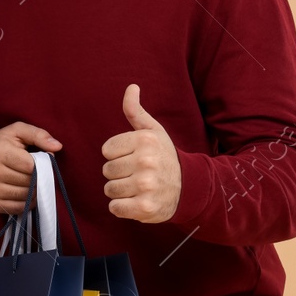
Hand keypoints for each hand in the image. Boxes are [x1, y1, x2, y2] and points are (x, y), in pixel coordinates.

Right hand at [0, 121, 62, 214]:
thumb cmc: (1, 143)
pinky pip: (20, 208)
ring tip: (28, 180)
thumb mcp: (18, 131)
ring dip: (33, 190)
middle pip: (30, 182)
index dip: (40, 164)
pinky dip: (27, 201)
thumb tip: (57, 147)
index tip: (38, 160)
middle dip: (37, 177)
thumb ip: (39, 135)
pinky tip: (24, 191)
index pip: (31, 166)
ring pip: (27, 196)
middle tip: (33, 171)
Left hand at [102, 83, 181, 221]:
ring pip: (109, 189)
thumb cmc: (165, 157)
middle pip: (107, 170)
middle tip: (138, 174)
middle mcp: (146, 162)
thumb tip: (131, 87)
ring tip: (138, 187)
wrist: (189, 188)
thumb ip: (136, 111)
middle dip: (119, 173)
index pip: (107, 150)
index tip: (134, 157)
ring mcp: (146, 186)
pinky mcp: (145, 207)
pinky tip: (137, 201)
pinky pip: (115, 208)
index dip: (118, 155)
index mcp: (145, 140)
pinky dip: (122, 207)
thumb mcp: (153, 131)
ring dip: (120, 191)